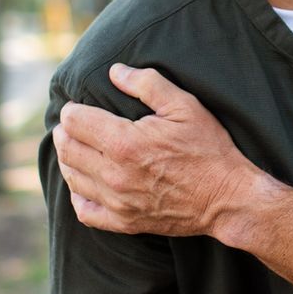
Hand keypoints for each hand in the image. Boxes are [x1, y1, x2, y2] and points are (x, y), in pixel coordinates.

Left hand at [53, 64, 258, 238]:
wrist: (227, 198)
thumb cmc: (208, 149)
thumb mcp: (185, 106)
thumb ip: (147, 83)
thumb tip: (115, 71)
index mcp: (125, 142)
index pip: (74, 121)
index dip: (73, 109)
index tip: (79, 105)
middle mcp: (114, 173)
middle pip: (67, 148)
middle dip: (66, 131)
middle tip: (73, 124)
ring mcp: (117, 201)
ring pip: (72, 178)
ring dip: (69, 159)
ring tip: (76, 148)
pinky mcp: (124, 222)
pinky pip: (85, 211)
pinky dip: (77, 195)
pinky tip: (84, 183)